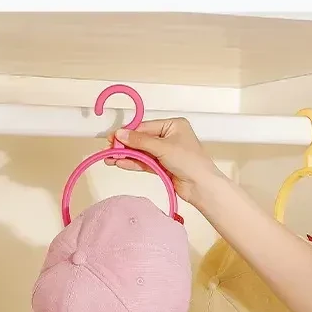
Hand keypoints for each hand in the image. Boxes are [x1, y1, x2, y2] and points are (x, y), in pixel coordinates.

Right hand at [104, 116, 221, 204]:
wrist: (201, 186)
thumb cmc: (190, 162)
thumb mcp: (163, 147)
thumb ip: (140, 141)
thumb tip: (120, 134)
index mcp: (173, 125)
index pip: (145, 126)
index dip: (128, 133)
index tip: (113, 138)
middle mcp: (169, 137)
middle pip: (142, 139)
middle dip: (126, 146)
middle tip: (109, 150)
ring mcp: (166, 152)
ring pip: (142, 152)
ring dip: (127, 156)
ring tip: (111, 159)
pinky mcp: (163, 166)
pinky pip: (145, 162)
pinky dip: (133, 163)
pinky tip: (121, 164)